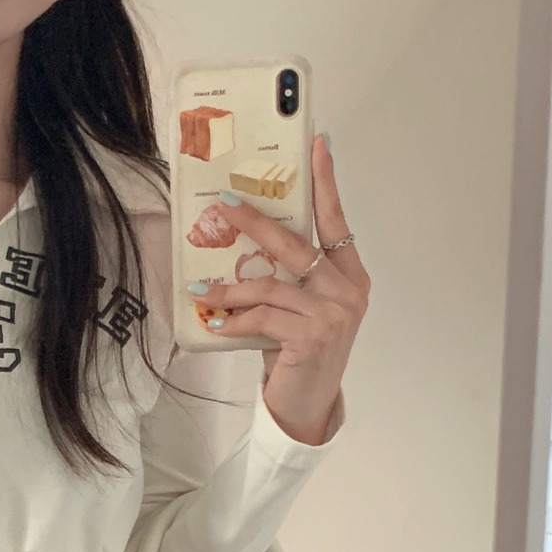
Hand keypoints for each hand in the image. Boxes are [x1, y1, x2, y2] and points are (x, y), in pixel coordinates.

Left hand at [186, 134, 368, 444]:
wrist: (307, 407)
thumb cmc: (300, 356)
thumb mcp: (300, 311)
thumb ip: (290, 279)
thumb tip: (246, 247)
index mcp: (350, 275)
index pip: (336, 219)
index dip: (326, 182)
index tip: (317, 144)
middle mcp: (347, 290)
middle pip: (295, 243)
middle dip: (256, 221)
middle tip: (226, 204)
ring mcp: (332, 314)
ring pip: (271, 284)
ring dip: (230, 288)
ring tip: (200, 290)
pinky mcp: (311, 338)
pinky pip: (262, 317)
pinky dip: (234, 321)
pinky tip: (214, 323)